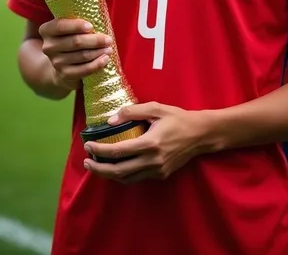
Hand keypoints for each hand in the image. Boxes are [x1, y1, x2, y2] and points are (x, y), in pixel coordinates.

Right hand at [39, 18, 112, 91]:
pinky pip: (83, 70)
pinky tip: (105, 59)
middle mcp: (48, 46)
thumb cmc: (71, 38)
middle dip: (95, 40)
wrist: (63, 64)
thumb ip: (78, 20)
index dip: (76, 26)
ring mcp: (55, 61)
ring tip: (109, 49)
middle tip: (108, 39)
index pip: (60, 26)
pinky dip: (96, 65)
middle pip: (75, 42)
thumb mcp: (69, 27)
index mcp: (47, 30)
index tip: (91, 26)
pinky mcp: (64, 74)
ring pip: (81, 55)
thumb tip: (99, 13)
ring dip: (98, 52)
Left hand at [83, 102, 208, 183]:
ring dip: (108, 174)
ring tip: (96, 166)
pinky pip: (137, 178)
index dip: (100, 150)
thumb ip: (132, 112)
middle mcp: (152, 161)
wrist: (201, 134)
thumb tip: (110, 120)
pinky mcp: (161, 175)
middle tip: (86, 161)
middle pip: (118, 171)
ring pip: (126, 178)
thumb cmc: (178, 118)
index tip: (88, 145)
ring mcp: (157, 170)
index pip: (118, 151)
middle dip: (99, 168)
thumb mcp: (156, 108)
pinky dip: (123, 175)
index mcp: (150, 143)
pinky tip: (116, 166)